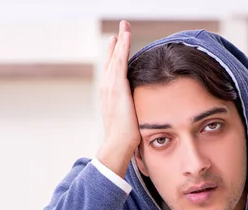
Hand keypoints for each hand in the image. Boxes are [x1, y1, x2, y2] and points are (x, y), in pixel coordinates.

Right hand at [96, 20, 141, 177]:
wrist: (119, 144)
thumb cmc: (126, 138)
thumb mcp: (130, 120)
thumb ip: (133, 112)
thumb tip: (142, 113)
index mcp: (109, 96)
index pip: (112, 72)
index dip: (114, 57)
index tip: (117, 45)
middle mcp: (106, 88)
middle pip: (111, 61)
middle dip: (115, 45)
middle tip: (119, 31)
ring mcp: (109, 86)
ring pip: (115, 57)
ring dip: (120, 40)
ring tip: (124, 26)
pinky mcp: (116, 86)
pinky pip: (119, 61)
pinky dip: (122, 47)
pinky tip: (125, 35)